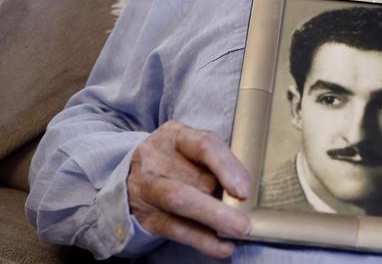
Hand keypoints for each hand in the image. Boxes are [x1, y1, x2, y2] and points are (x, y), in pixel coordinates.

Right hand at [127, 121, 251, 258]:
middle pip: (191, 179)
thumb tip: (247, 189)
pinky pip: (176, 229)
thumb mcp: (191, 149)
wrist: (134, 175)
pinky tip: (222, 246)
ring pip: (180, 202)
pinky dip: (202, 240)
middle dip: (220, 203)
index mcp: (176, 136)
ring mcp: (149, 188)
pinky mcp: (148, 216)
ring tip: (238, 232)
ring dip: (213, 219)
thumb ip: (216, 163)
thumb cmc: (175, 160)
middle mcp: (158, 159)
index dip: (226, 167)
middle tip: (244, 222)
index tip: (244, 190)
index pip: (204, 146)